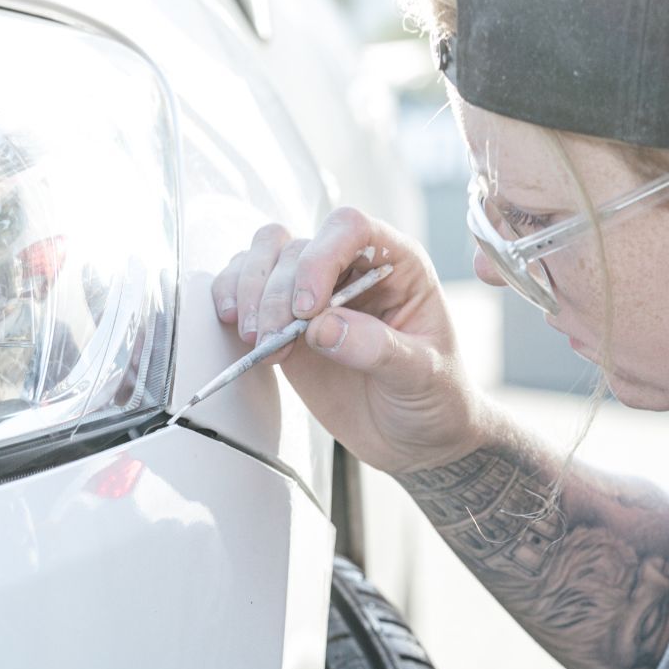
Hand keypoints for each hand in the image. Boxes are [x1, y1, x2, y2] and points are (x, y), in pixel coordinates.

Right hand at [211, 207, 487, 475]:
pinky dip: (233, 298)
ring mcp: (316, 292)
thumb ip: (378, 349)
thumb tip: (323, 328)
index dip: (321, 257)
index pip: (351, 228)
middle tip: (278, 338)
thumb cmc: (435, 397)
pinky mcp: (286, 320)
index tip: (308, 307)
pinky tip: (240, 328)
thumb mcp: (422, 375)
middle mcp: (353, 268)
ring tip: (259, 338)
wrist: (416, 440)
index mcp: (397, 264)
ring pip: (266, 255)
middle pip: (298, 246)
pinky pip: (247, 286)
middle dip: (278, 292)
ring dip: (251, 291)